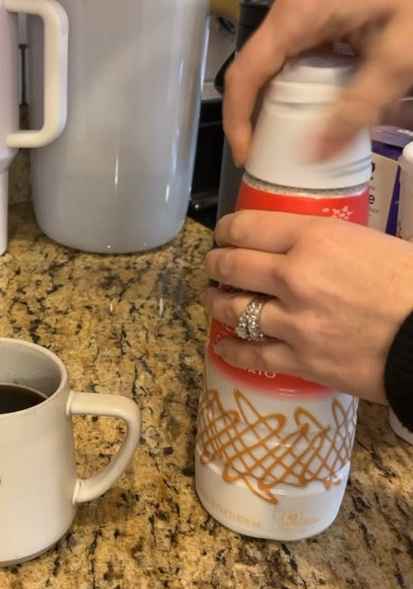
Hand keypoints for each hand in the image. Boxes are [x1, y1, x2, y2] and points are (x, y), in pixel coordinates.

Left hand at [200, 210, 412, 401]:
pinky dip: (231, 348)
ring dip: (216, 302)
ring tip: (211, 300)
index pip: (249, 227)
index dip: (228, 229)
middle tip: (213, 264)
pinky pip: (252, 354)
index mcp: (314, 239)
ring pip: (234, 309)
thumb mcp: (376, 243)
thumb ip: (336, 242)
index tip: (224, 233)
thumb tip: (319, 244)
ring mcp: (293, 322)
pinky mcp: (300, 361)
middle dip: (216, 263)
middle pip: (233, 266)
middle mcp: (294, 277)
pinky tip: (222, 345)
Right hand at [223, 0, 412, 165]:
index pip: (244, 74)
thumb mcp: (397, 56)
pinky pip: (307, 38)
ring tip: (319, 120)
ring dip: (298, 89)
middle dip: (270, 109)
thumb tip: (317, 153)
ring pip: (287, 54)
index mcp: (298, 12)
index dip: (238, 119)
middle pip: (262, 66)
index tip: (248, 152)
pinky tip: (343, 83)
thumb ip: (359, 107)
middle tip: (287, 143)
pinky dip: (316, 68)